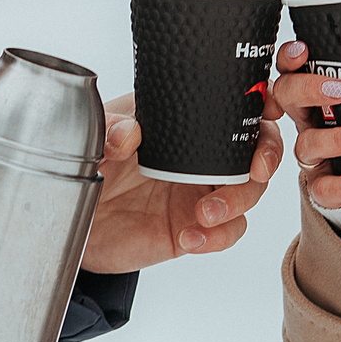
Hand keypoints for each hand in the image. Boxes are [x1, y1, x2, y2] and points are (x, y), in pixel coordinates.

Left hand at [81, 90, 280, 271]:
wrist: (71, 221)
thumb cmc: (85, 167)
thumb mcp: (89, 141)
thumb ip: (106, 131)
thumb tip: (129, 133)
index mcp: (181, 119)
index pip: (232, 105)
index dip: (262, 104)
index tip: (269, 111)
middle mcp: (199, 153)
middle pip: (255, 148)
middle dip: (265, 157)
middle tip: (253, 172)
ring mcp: (200, 191)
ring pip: (249, 192)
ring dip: (238, 202)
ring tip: (204, 215)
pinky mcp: (195, 226)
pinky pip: (227, 231)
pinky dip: (218, 236)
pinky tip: (191, 237)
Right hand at [270, 36, 340, 211]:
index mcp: (320, 91)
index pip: (291, 67)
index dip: (289, 57)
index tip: (305, 50)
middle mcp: (309, 119)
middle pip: (285, 97)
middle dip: (307, 89)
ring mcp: (313, 154)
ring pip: (306, 144)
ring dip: (338, 139)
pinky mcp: (323, 187)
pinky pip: (326, 188)